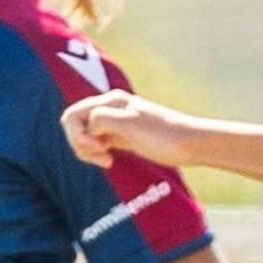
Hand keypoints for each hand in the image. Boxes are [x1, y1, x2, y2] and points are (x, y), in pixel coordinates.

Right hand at [60, 89, 202, 168]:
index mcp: (111, 101)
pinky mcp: (123, 137)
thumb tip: (87, 126)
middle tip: (101, 155)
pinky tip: (109, 161)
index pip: (73, 115)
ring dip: (87, 150)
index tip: (96, 147)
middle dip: (80, 143)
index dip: (76, 134)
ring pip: (86, 135)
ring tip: (106, 160)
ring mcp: (117, 123)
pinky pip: (97, 143)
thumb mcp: (129, 123)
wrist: (190, 144)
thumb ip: (102, 118)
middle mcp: (111, 108)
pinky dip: (97, 154)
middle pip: (76, 124)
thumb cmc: (162, 135)